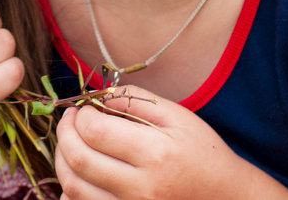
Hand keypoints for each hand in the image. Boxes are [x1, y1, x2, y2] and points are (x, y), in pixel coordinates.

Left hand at [55, 91, 274, 199]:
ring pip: (73, 187)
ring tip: (72, 141)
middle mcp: (141, 188)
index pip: (95, 131)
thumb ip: (135, 100)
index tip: (84, 108)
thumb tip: (97, 97)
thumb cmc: (202, 152)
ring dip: (62, 159)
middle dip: (64, 133)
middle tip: (70, 119)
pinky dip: (71, 189)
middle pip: (78, 159)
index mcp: (155, 154)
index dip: (81, 115)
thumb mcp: (177, 116)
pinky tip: (81, 171)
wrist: (225, 196)